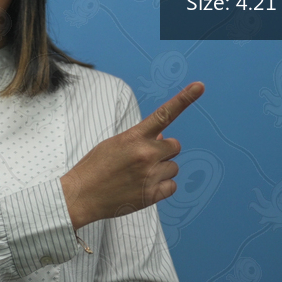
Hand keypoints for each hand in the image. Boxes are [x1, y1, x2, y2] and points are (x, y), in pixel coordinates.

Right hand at [62, 82, 203, 227]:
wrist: (81, 195)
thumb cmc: (95, 167)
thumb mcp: (114, 144)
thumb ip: (139, 139)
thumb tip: (161, 138)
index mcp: (134, 137)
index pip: (163, 114)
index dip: (184, 99)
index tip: (199, 86)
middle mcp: (146, 154)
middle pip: (174, 146)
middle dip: (163, 151)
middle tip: (145, 159)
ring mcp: (150, 175)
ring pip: (173, 167)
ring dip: (161, 169)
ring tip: (139, 175)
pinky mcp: (152, 195)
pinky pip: (172, 186)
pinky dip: (162, 187)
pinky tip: (144, 187)